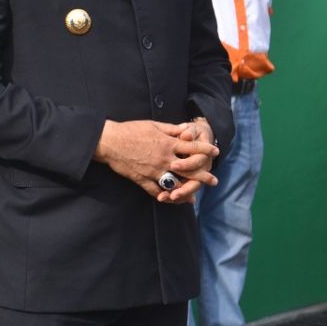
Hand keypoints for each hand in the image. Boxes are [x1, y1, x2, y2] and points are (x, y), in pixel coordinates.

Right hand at [93, 120, 218, 199]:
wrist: (111, 142)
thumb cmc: (131, 130)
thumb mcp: (154, 125)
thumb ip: (171, 129)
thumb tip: (186, 129)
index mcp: (168, 143)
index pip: (192, 148)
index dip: (206, 150)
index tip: (215, 152)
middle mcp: (164, 159)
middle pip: (188, 169)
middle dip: (203, 175)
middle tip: (214, 181)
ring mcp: (154, 171)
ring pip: (174, 183)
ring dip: (186, 190)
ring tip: (195, 195)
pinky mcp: (143, 179)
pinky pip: (156, 190)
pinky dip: (165, 196)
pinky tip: (172, 200)